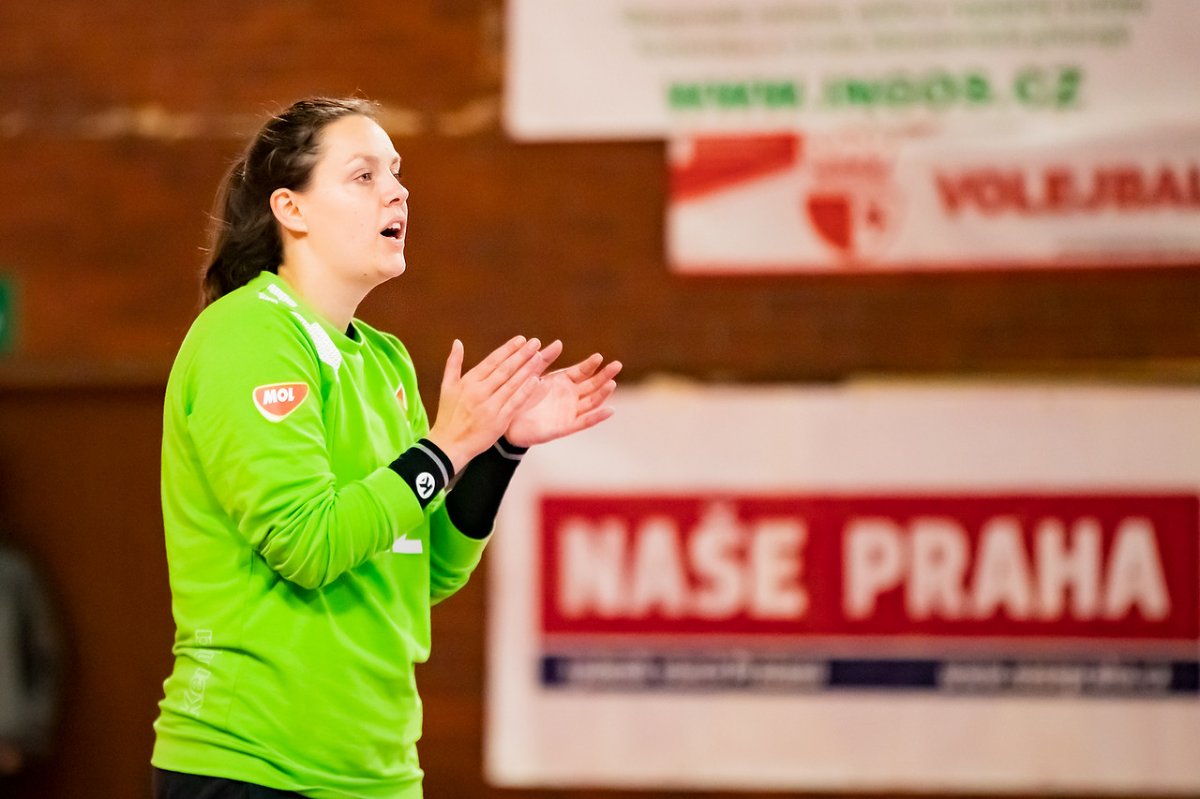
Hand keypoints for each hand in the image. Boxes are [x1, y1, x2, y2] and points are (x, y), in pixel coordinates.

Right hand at [427, 336, 562, 470]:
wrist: (448, 444)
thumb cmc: (448, 415)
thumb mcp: (446, 386)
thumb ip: (453, 363)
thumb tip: (457, 342)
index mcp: (469, 381)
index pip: (492, 361)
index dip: (508, 349)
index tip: (521, 339)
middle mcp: (480, 391)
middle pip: (505, 369)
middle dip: (521, 355)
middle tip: (535, 342)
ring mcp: (490, 406)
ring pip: (512, 383)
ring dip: (527, 369)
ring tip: (539, 356)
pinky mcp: (499, 420)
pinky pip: (515, 402)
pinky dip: (526, 391)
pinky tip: (537, 380)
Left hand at [505, 353, 620, 447]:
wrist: (507, 421)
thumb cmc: (519, 397)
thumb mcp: (532, 375)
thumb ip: (545, 360)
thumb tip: (559, 342)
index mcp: (563, 382)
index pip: (582, 371)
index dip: (591, 364)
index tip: (599, 356)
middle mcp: (570, 396)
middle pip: (592, 385)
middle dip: (605, 375)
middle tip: (617, 365)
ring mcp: (569, 412)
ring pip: (591, 402)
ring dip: (603, 393)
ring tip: (612, 383)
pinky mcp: (564, 427)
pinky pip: (583, 422)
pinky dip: (597, 417)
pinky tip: (610, 410)